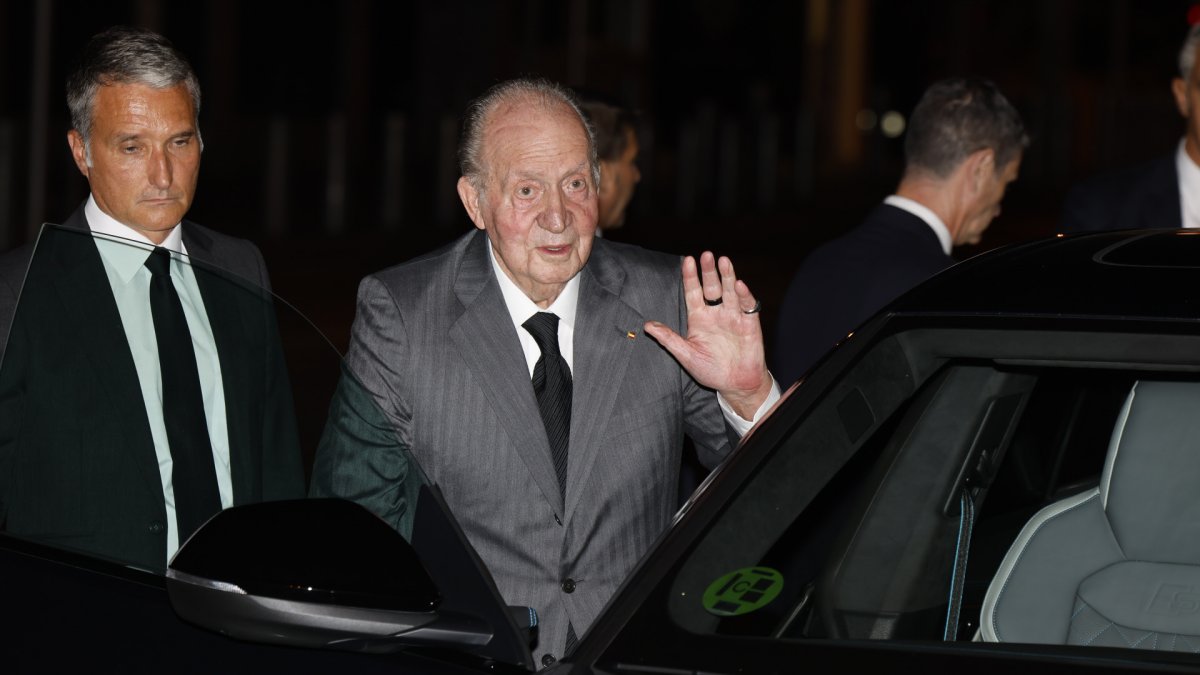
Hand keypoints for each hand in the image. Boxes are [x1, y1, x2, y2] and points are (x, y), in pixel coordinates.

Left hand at [643, 251, 773, 419]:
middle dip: (709, 271)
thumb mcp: (686, 355)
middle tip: (706, 255)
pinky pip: (747, 306)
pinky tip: (739, 286)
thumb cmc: (710, 370)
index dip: (691, 276)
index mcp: (699, 318)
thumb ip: (669, 339)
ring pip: (729, 292)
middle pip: (712, 287)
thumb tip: (647, 326)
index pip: (693, 292)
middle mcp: (716, 313)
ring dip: (727, 276)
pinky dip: (743, 295)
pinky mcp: (749, 323)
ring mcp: (733, 316)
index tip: (687, 260)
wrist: (736, 384)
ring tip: (723, 261)